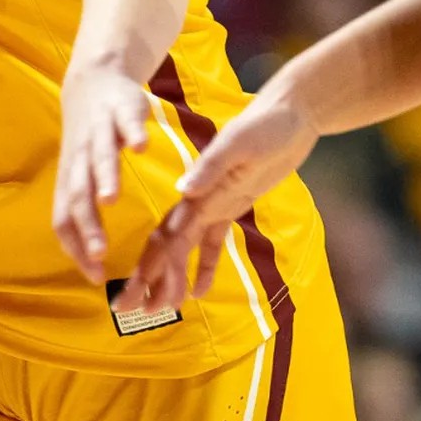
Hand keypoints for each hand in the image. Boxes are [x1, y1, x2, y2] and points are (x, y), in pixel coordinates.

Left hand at [52, 55, 151, 284]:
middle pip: (78, 193)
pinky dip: (132, 133)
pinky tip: (142, 147)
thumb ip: (86, 209)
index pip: (64, 219)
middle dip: (88, 223)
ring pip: (98, 156)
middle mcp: (80, 158)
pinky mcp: (121, 109)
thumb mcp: (81, 174)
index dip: (76, 247)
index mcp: (71, 179)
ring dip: (103, 177)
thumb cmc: (90, 141)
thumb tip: (91, 262)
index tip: (95, 276)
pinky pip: (125, 121)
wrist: (94, 79)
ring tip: (110, 199)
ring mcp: (100, 131)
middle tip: (100, 252)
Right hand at [124, 87, 317, 315]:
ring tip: (161, 308)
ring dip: (171, 276)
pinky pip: (214, 241)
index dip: (149, 269)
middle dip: (147, 278)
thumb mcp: (241, 142)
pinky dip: (206, 266)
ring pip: (185, 247)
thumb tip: (182, 190)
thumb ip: (212, 166)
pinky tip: (199, 290)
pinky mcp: (234, 203)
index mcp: (198, 191)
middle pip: (167, 247)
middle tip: (129, 310)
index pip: (167, 238)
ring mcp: (216, 202)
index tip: (133, 296)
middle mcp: (200, 200)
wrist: (291, 111)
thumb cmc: (267, 124)